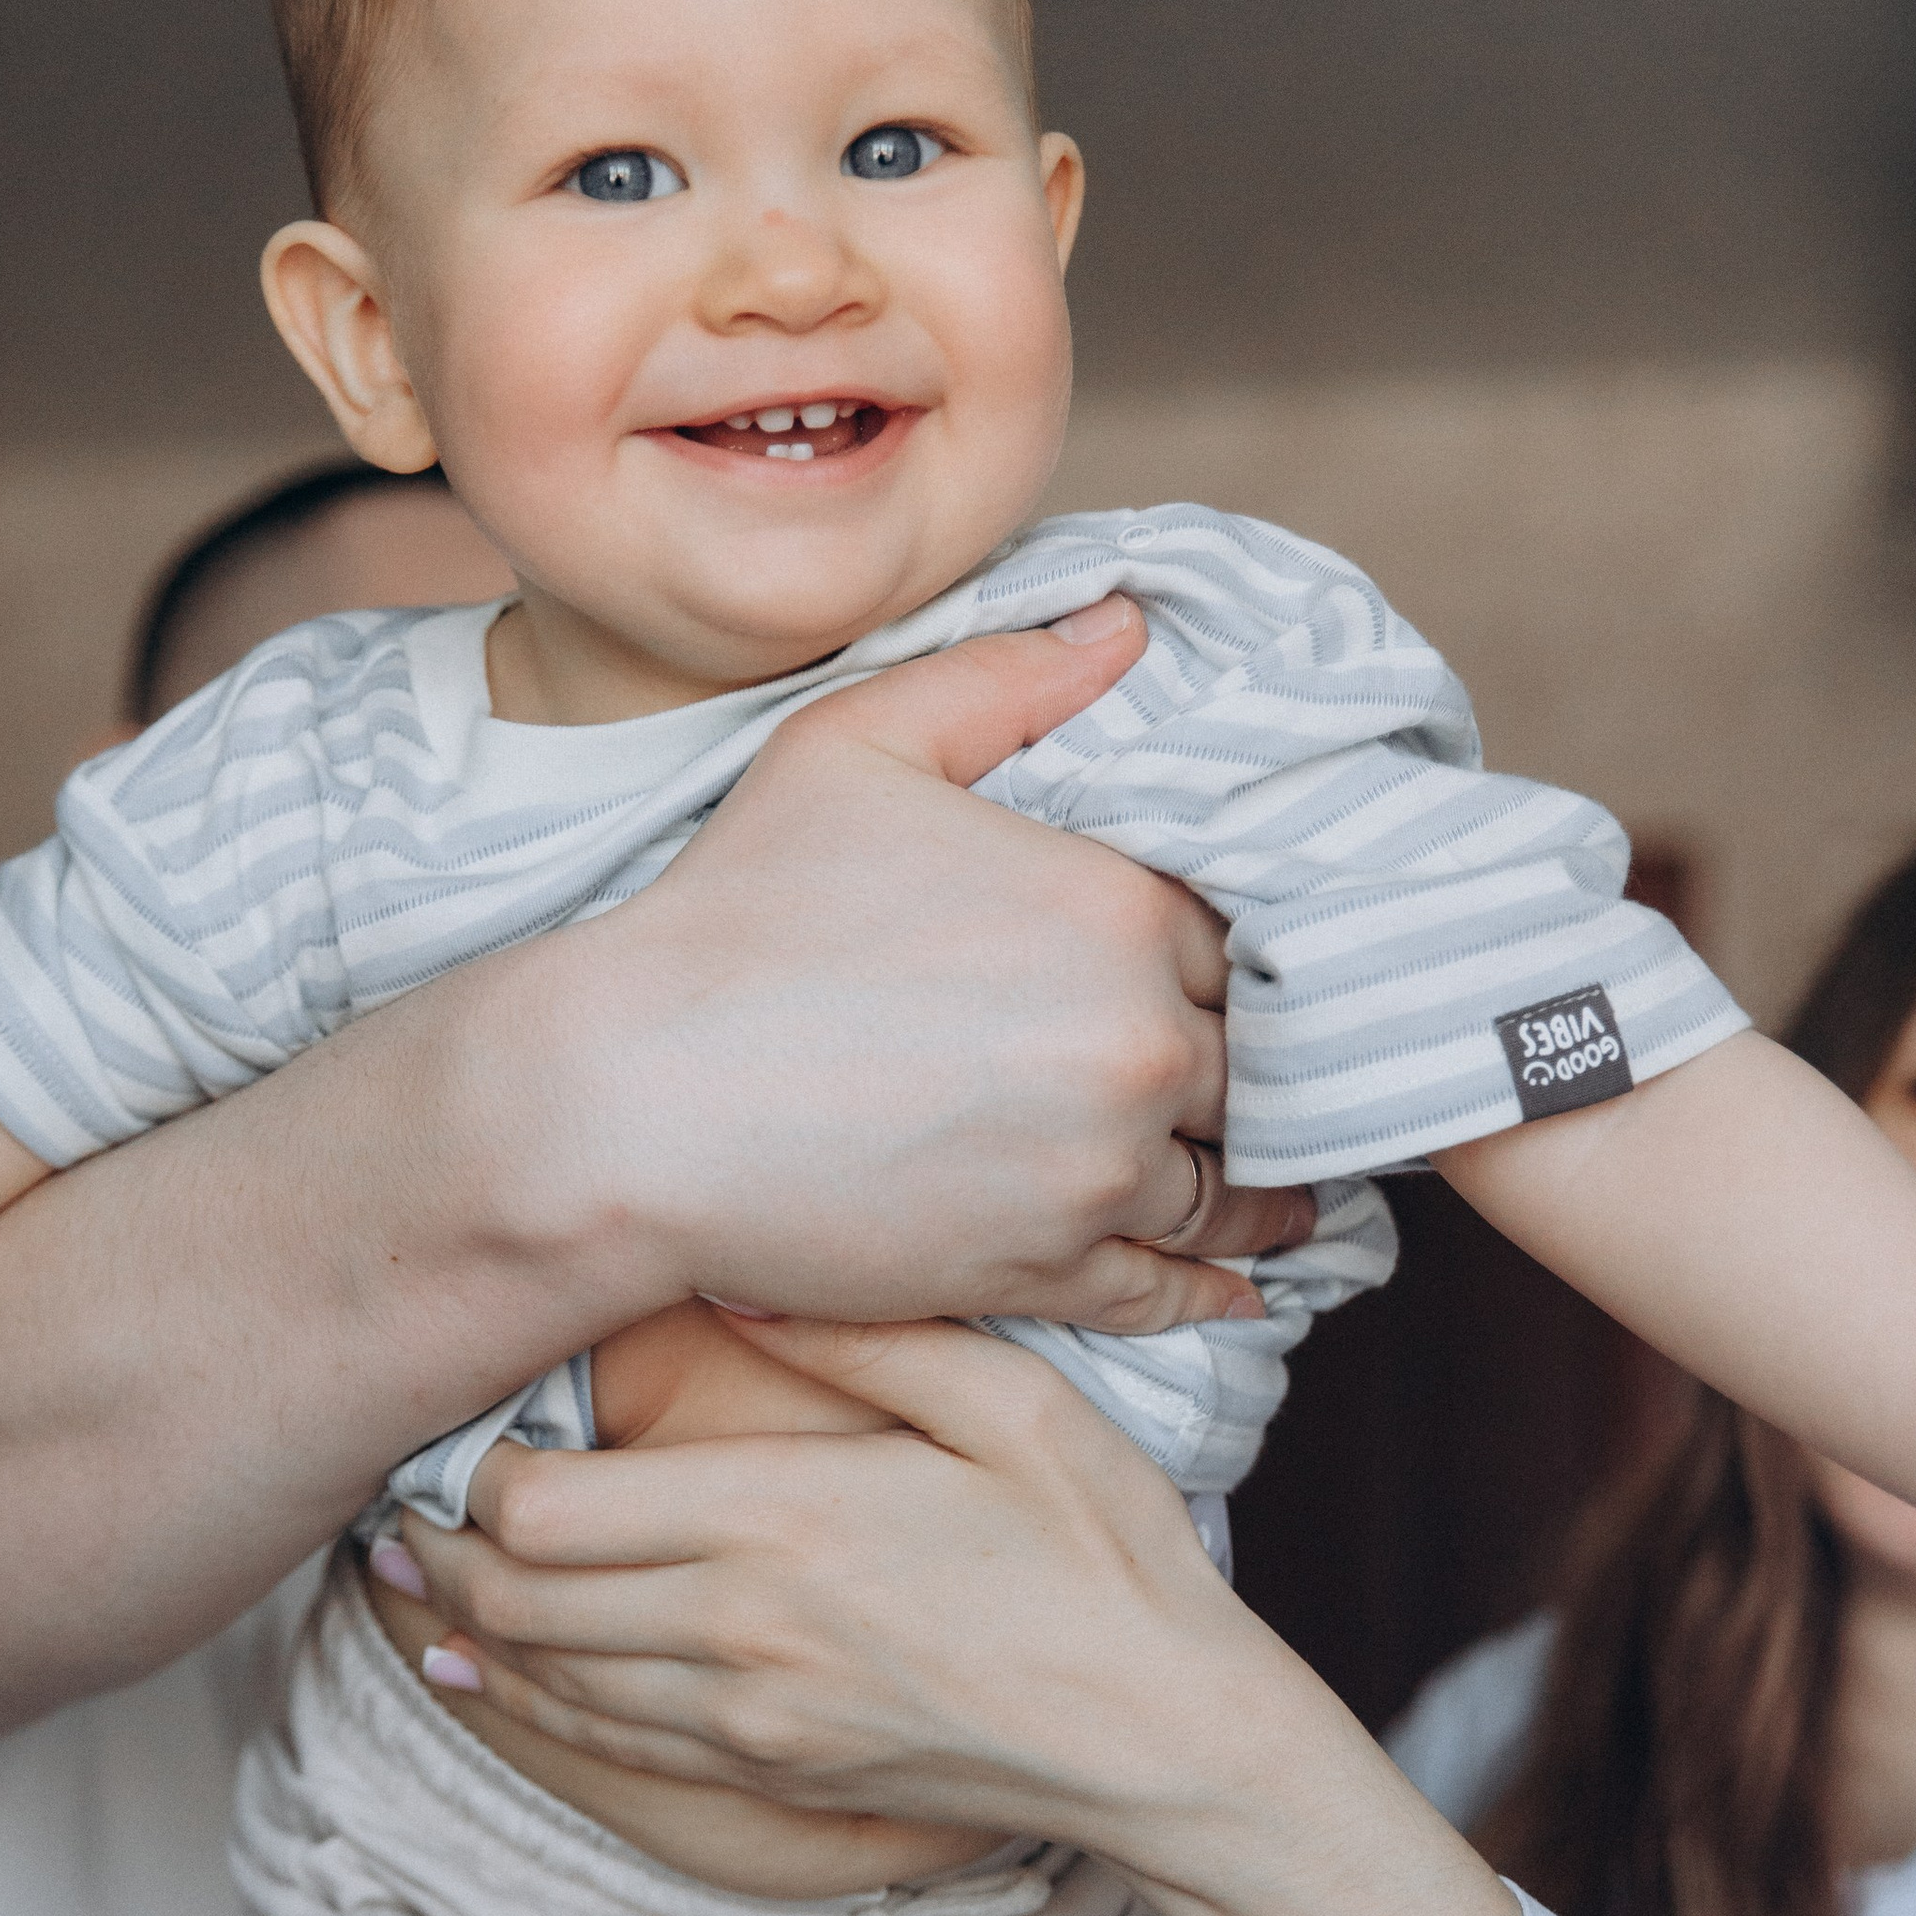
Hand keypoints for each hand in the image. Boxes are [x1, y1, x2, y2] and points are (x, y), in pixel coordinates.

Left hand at [373, 1315, 1250, 1853]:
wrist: (1167, 1741)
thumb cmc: (1107, 1560)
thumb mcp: (1014, 1407)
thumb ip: (863, 1337)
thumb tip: (732, 1277)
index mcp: (782, 1520)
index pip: (548, 1506)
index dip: (471, 1469)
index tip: (458, 1422)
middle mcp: (738, 1629)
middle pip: (513, 1596)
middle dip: (440, 1543)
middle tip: (405, 1491)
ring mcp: (747, 1718)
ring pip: (538, 1679)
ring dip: (459, 1624)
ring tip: (411, 1569)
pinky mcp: (768, 1780)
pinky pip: (601, 1747)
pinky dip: (518, 1705)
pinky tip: (474, 1672)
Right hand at [577, 598, 1313, 1334]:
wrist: (630, 1099)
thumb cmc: (732, 914)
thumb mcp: (857, 745)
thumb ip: (1006, 680)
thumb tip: (1129, 623)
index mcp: (1117, 910)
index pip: (1246, 936)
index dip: (1238, 956)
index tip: (1235, 977)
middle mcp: (1136, 1045)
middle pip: (1258, 1066)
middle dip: (1263, 1072)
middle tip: (1284, 1085)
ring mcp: (1096, 1171)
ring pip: (1231, 1189)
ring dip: (1259, 1190)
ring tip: (1285, 1194)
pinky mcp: (1045, 1272)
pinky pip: (1166, 1290)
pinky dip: (1209, 1293)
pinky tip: (1240, 1293)